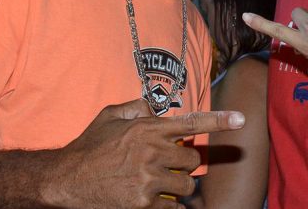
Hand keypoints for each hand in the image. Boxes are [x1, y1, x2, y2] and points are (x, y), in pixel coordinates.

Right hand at [47, 99, 244, 208]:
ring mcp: (149, 180)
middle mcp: (152, 151)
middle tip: (165, 165)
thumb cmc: (89, 147)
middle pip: (193, 161)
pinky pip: (174, 208)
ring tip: (153, 183)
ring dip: (176, 186)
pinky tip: (151, 200)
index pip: (192, 123)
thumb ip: (137, 108)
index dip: (220, 121)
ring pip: (186, 186)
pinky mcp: (144, 205)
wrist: (65, 180)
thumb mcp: (110, 116)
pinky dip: (168, 207)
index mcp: (147, 129)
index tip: (242, 119)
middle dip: (183, 164)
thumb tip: (156, 110)